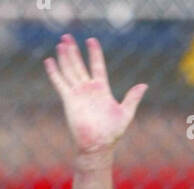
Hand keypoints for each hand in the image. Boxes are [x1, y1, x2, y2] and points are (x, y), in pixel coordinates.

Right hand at [44, 34, 146, 156]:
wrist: (98, 146)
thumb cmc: (112, 133)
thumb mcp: (126, 113)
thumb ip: (132, 98)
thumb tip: (144, 85)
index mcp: (102, 89)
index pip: (97, 65)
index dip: (94, 53)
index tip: (91, 40)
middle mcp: (88, 89)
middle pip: (79, 64)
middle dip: (73, 51)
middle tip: (67, 36)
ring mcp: (78, 93)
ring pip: (69, 70)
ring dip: (64, 57)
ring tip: (60, 43)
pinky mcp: (69, 100)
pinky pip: (60, 83)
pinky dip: (54, 72)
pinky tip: (49, 61)